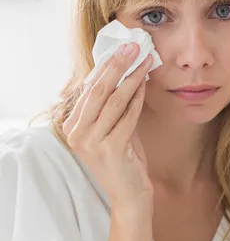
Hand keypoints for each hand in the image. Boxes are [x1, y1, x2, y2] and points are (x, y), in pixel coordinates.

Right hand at [62, 43, 153, 208]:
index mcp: (73, 126)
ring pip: (114, 100)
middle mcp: (77, 134)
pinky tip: (146, 83)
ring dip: (132, 77)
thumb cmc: (124, 160)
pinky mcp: (110, 149)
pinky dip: (138, 98)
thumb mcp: (113, 128)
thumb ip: (113, 105)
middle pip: (98, 90)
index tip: (121, 48)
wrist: (129, 195)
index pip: (89, 88)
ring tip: (145, 60)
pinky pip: (127, 116)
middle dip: (117, 64)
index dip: (105, 66)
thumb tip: (124, 70)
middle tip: (133, 45)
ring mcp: (91, 142)